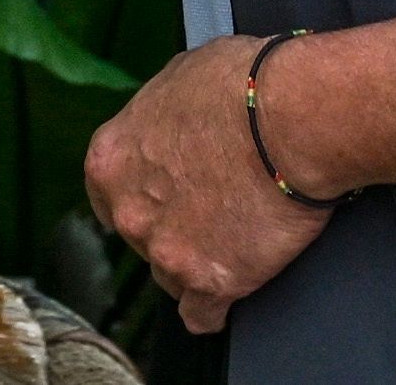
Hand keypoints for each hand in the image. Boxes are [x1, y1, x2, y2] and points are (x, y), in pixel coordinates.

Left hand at [83, 34, 337, 332]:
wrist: (290, 120)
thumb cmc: (242, 88)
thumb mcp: (178, 80)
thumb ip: (158, 118)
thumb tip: (169, 125)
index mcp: (110, 159)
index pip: (106, 196)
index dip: (138, 197)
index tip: (159, 200)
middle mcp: (130, 211)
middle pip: (141, 238)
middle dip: (170, 229)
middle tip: (209, 212)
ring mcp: (168, 252)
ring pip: (171, 277)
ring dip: (195, 265)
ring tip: (232, 242)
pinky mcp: (211, 283)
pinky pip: (202, 315)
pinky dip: (216, 307)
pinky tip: (230, 294)